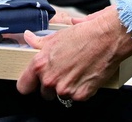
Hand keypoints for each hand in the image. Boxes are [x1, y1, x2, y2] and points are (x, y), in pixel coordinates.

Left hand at [17, 6, 131, 101]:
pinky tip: (86, 75)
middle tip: (63, 71)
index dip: (29, 83)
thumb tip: (28, 38)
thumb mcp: (57, 36)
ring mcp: (65, 89)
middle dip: (51, 85)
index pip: (23, 86)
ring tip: (76, 71)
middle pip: (43, 93)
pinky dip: (81, 89)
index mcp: (41, 64)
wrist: (108, 38)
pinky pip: (76, 97)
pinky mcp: (81, 95)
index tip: (34, 81)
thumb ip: (39, 42)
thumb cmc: (84, 34)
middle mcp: (51, 79)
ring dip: (66, 87)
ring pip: (60, 96)